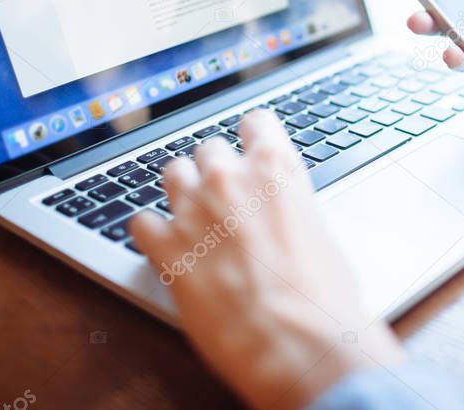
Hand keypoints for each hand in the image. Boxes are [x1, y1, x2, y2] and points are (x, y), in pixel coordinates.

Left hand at [130, 110, 401, 408]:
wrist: (296, 342)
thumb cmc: (322, 297)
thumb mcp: (322, 233)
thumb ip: (293, 209)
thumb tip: (285, 217)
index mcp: (276, 168)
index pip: (256, 122)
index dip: (253, 135)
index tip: (251, 146)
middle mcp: (230, 179)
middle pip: (210, 148)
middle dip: (216, 170)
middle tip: (227, 198)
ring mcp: (193, 210)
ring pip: (172, 172)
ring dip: (182, 190)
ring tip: (194, 218)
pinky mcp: (164, 249)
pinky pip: (140, 221)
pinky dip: (151, 232)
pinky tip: (165, 247)